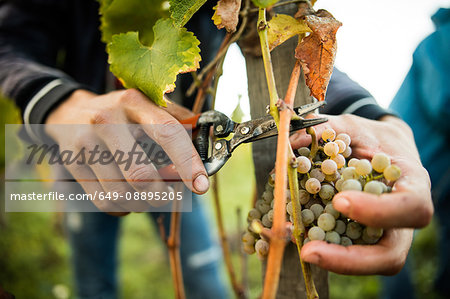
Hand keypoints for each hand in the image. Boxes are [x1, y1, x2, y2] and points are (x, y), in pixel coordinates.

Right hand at [45, 89, 209, 213]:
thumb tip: (209, 146)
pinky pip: (105, 202)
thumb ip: (181, 122)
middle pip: (140, 174)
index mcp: (134, 102)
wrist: (69, 113)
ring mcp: (86, 144)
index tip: (201, 186)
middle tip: (171, 194)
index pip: (167, 133)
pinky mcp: (72, 165)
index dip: (188, 163)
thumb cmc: (122, 113)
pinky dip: (125, 208)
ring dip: (144, 203)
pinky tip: (131, 197)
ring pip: (122, 194)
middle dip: (162, 194)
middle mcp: (107, 121)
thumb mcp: (149, 106)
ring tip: (151, 195)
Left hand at [290, 114, 432, 274]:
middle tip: (309, 250)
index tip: (340, 202)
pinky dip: (320, 246)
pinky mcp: (362, 240)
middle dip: (349, 259)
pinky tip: (294, 234)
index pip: (411, 208)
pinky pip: (345, 251)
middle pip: (391, 255)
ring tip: (297, 245)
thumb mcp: (353, 126)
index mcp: (412, 185)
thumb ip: (326, 130)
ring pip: (367, 262)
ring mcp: (383, 235)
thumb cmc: (371, 139)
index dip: (378, 211)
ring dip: (330, 259)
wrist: (378, 151)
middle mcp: (402, 219)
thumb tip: (291, 143)